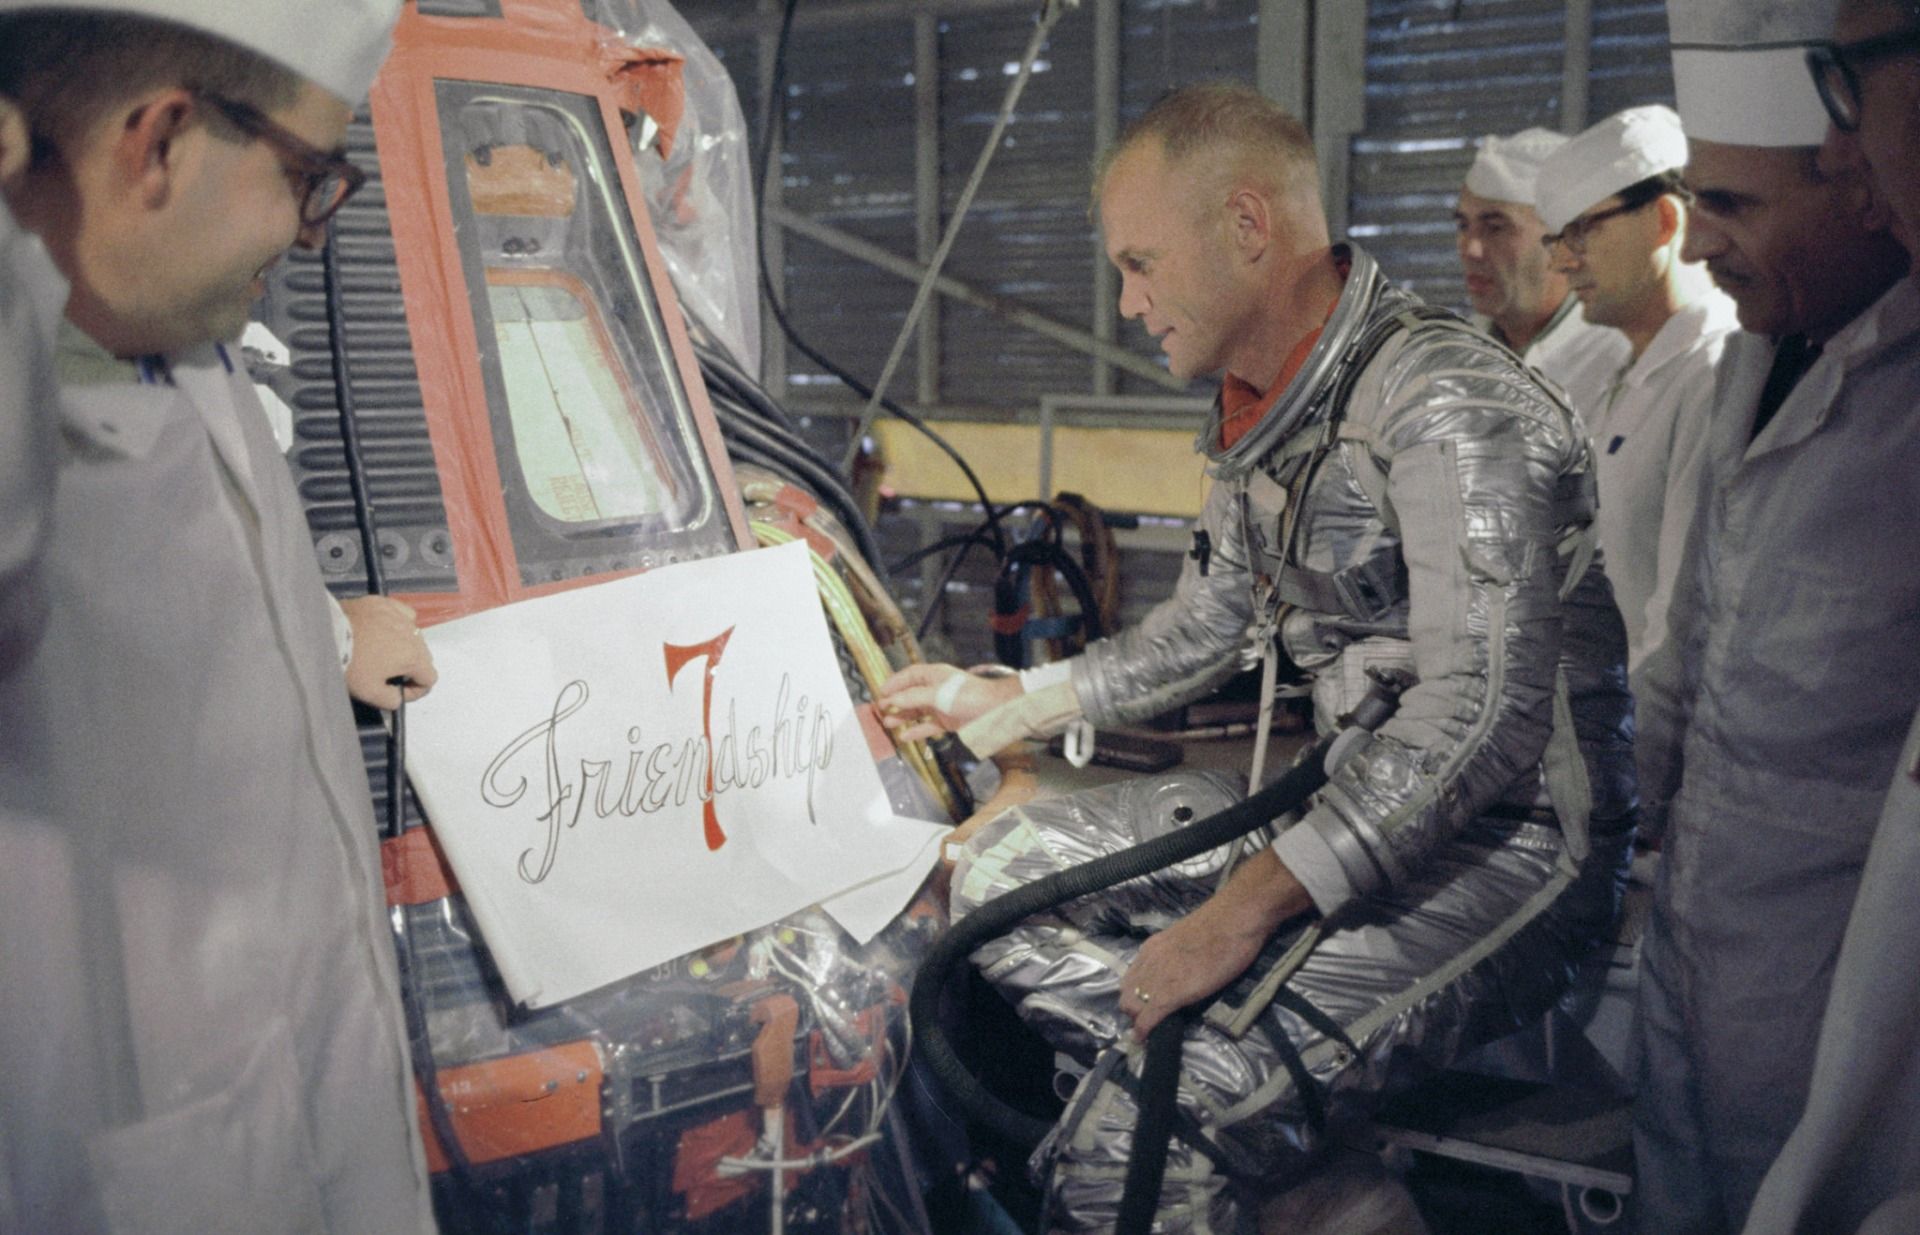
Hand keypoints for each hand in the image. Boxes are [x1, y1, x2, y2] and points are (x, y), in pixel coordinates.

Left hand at [341, 595, 437, 706]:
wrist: (326, 633)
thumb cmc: (350, 663)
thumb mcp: (369, 693)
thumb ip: (392, 700)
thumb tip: (399, 696)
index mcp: (414, 658)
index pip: (429, 678)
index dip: (415, 689)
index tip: (397, 691)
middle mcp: (414, 635)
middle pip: (423, 656)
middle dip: (409, 667)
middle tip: (385, 672)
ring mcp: (400, 616)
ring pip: (414, 635)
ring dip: (403, 645)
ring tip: (380, 650)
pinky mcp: (386, 603)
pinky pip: (402, 614)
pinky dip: (397, 624)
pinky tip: (383, 629)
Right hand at [876, 663, 1021, 741]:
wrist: (994, 710)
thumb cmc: (967, 695)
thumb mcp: (936, 694)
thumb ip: (912, 698)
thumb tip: (891, 700)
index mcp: (934, 675)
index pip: (909, 676)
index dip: (895, 683)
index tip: (881, 693)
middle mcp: (937, 689)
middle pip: (911, 694)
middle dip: (896, 702)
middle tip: (880, 710)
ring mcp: (942, 706)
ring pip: (918, 711)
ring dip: (903, 717)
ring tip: (889, 723)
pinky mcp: (948, 721)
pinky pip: (928, 726)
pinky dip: (917, 731)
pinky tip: (906, 736)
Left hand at [1118, 849, 1312, 1038]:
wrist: (1234, 919)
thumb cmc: (1222, 926)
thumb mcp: (1187, 941)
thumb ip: (1176, 956)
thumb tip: (1179, 970)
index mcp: (1153, 948)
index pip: (1132, 977)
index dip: (1135, 994)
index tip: (1143, 1006)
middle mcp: (1149, 961)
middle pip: (1127, 993)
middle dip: (1133, 1010)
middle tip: (1148, 1020)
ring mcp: (1158, 977)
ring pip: (1132, 1006)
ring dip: (1138, 1020)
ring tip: (1150, 1030)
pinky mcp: (1171, 993)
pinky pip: (1148, 1017)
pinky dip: (1144, 1031)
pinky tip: (1145, 1039)